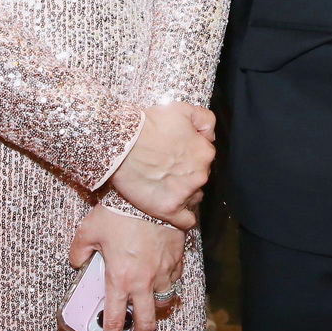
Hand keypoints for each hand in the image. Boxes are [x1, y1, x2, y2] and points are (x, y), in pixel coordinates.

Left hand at [69, 205, 184, 330]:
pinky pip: (175, 280)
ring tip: (147, 309)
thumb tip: (78, 262)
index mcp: (119, 280)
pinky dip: (168, 285)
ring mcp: (164, 272)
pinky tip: (160, 279)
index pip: (115, 324)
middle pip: (146, 324)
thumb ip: (79, 251)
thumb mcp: (88, 230)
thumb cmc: (118, 212)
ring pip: (164, 303)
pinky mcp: (178, 258)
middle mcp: (144, 282)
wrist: (152, 193)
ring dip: (155, 310)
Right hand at [108, 103, 214, 228]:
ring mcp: (185, 194)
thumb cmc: (148, 124)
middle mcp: (200, 175)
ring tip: (163, 186)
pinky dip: (181, 217)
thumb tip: (210, 136)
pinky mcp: (169, 210)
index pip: (205, 159)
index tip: (174, 156)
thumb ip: (205, 120)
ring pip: (193, 198)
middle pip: (199, 179)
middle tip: (165, 169)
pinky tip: (171, 208)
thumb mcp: (182, 109)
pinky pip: (186, 221)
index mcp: (205, 152)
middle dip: (186, 175)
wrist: (121, 142)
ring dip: (183, 194)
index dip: (189, 157)